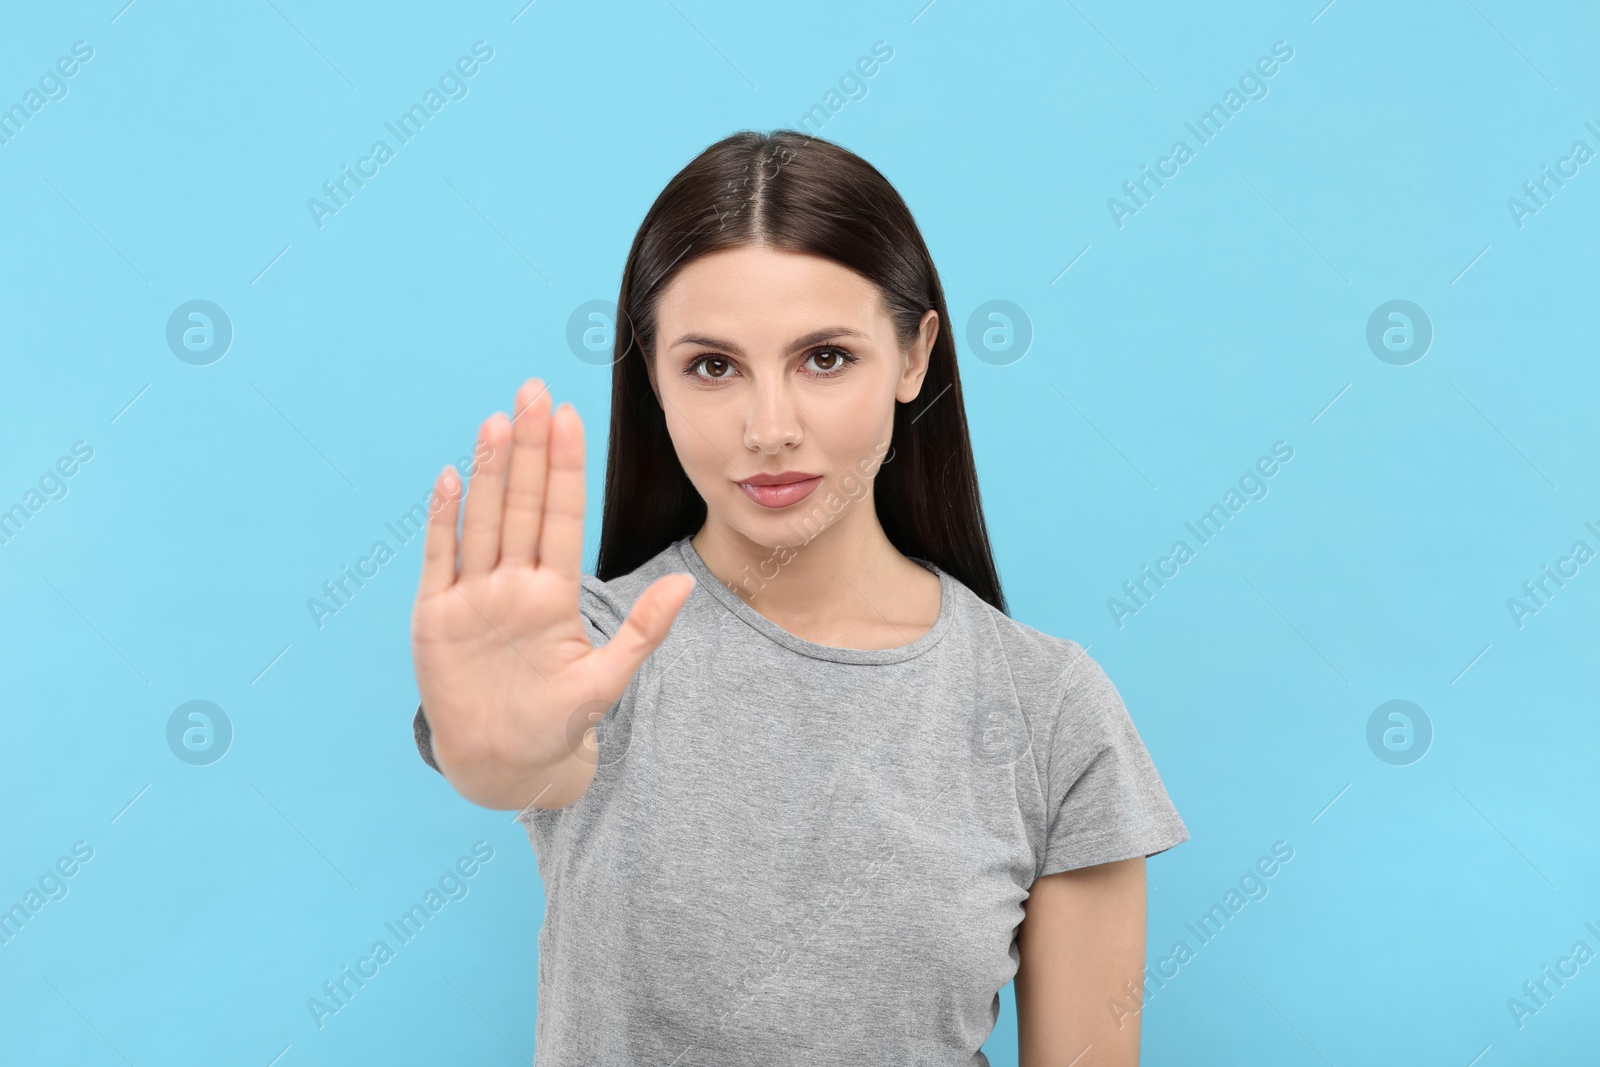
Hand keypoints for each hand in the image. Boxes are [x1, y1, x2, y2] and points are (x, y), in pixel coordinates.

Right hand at [409, 378, 695, 809]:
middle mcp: (513, 584)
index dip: (565, 469)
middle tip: (534, 391)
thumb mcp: (605, 682)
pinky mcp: (436, 617)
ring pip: (483, 521)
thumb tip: (686, 584)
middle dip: (529, 450)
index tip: (572, 418)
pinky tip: (447, 477)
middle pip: (522, 505)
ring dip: (488, 472)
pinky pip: (440, 559)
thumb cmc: (555, 722)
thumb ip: (642, 633)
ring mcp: (473, 596)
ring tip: (497, 420)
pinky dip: (442, 521)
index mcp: (554, 594)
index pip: (563, 518)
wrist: (500, 763)